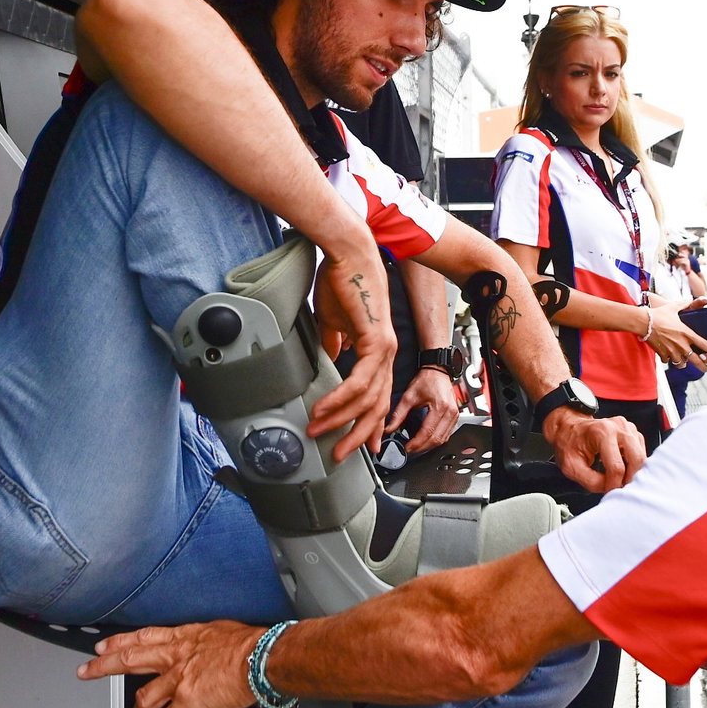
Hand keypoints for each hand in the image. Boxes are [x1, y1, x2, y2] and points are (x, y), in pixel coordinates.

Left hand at [78, 621, 266, 707]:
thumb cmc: (248, 644)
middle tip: (87, 671)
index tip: (106, 645)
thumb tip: (205, 647)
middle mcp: (176, 656)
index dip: (121, 641)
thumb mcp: (219, 631)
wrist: (260, 658)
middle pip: (130, 660)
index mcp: (184, 637)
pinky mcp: (187, 700)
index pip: (144, 637)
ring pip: (143, 697)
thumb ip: (204, 642)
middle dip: (104, 666)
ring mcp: (178, 679)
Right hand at [309, 249, 396, 459]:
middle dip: (357, 435)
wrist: (347, 254)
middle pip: (377, 407)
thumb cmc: (341, 281)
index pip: (379, 396)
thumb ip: (335, 345)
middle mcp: (387, 353)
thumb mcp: (334, 322)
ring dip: (340, 419)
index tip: (362, 444)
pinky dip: (340, 398)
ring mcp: (385, 348)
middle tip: (339, 454)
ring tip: (318, 431)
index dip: (371, 423)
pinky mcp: (376, 341)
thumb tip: (330, 359)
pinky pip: (359, 381)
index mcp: (379, 351)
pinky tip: (324, 408)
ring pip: (368, 399)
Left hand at [385, 368, 460, 453]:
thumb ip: (399, 414)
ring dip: (430, 445)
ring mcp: (455, 415)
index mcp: (440, 406)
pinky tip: (427, 440)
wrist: (438, 371)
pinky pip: (448, 434)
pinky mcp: (455, 416)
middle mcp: (450, 412)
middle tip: (410, 449)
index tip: (407, 447)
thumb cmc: (427, 379)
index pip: (428, 432)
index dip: (417, 443)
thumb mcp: (409, 396)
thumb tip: (390, 428)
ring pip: (444, 439)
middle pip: (437, 439)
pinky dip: (437, 439)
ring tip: (417, 446)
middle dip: (422, 447)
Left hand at [540, 409, 645, 491]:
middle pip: (636, 460)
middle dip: (628, 478)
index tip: (607, 490)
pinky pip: (640, 452)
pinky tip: (621, 466)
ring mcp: (627, 427)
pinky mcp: (633, 431)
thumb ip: (591, 481)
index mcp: (602, 432)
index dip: (614, 484)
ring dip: (632, 471)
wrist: (570, 428)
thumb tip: (611, 489)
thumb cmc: (569, 445)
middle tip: (617, 486)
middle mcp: (618, 426)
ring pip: (641, 457)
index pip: (617, 467)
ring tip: (617, 476)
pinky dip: (633, 464)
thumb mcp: (571, 467)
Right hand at [645, 296, 706, 368]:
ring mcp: (672, 351)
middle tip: (706, 368)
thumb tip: (702, 299)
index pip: (705, 346)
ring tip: (685, 361)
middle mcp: (681, 345)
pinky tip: (670, 355)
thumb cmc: (658, 315)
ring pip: (682, 363)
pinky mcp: (662, 354)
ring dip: (684, 363)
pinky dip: (670, 359)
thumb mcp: (675, 307)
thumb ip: (689, 305)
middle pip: (696, 361)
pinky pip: (668, 361)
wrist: (643, 322)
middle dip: (704, 366)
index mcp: (687, 334)